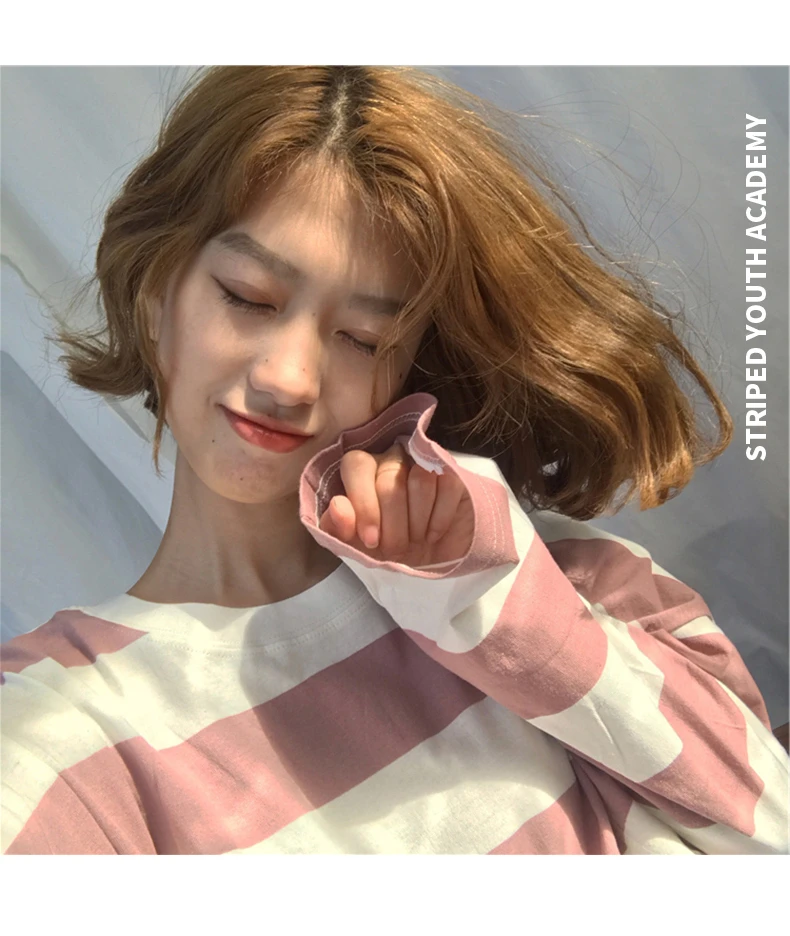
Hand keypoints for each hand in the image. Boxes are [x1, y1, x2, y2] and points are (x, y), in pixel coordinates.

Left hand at [318, 441, 474, 566]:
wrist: (431, 560)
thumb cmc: (388, 548)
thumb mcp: (357, 546)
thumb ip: (337, 528)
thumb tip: (338, 506)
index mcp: (363, 471)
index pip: (357, 465)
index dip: (363, 503)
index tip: (371, 540)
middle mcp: (392, 459)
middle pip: (390, 480)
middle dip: (393, 525)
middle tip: (396, 550)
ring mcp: (424, 463)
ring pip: (420, 480)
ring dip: (417, 522)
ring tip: (416, 540)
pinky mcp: (452, 473)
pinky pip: (446, 485)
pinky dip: (439, 519)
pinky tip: (433, 534)